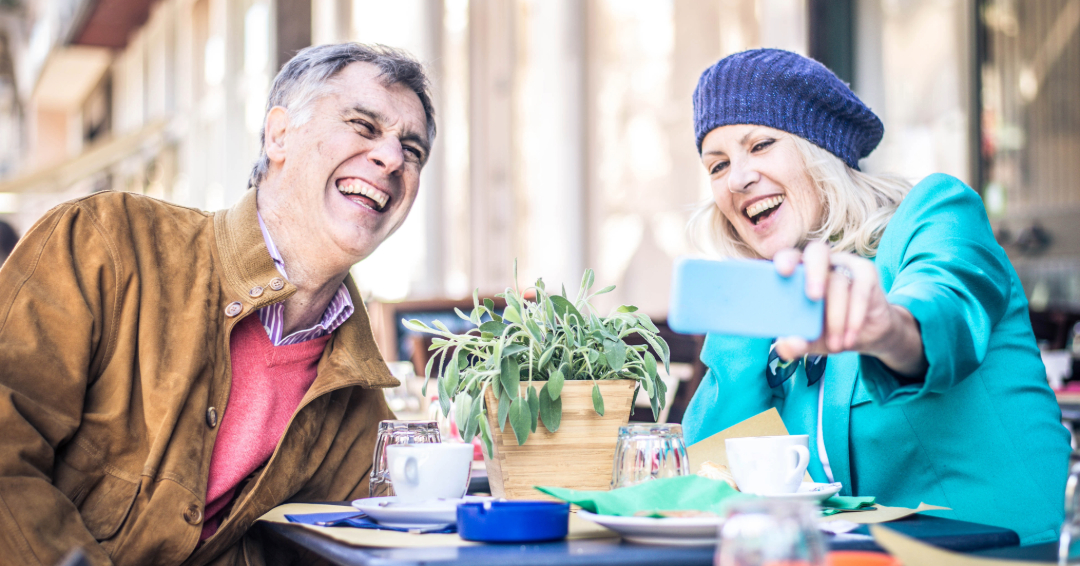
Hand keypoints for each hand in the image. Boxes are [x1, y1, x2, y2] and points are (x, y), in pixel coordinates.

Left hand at [772, 241, 926, 378]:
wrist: (867, 334)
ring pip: (839, 283)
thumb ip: (797, 342)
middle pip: (817, 253)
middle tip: (813, 296)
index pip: (790, 256)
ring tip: (835, 345)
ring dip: (836, 317)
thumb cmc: (830, 330)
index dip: (786, 260)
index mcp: (801, 271)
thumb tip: (784, 347)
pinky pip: (860, 292)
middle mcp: (823, 262)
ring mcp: (846, 265)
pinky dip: (854, 317)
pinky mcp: (867, 274)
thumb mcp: (812, 340)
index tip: (783, 272)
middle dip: (814, 273)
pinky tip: (849, 337)